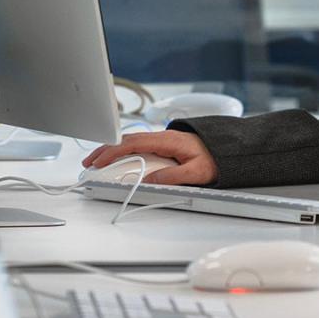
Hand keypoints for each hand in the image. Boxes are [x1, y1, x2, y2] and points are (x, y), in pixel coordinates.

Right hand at [83, 130, 217, 185]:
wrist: (230, 149)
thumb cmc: (216, 158)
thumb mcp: (197, 172)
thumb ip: (173, 177)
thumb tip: (150, 180)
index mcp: (168, 140)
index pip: (133, 143)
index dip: (112, 151)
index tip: (99, 161)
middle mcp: (162, 137)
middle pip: (126, 141)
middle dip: (105, 151)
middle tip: (89, 163)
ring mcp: (162, 140)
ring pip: (131, 143)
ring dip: (112, 151)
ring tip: (97, 162)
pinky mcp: (163, 145)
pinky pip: (138, 146)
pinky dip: (123, 152)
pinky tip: (117, 160)